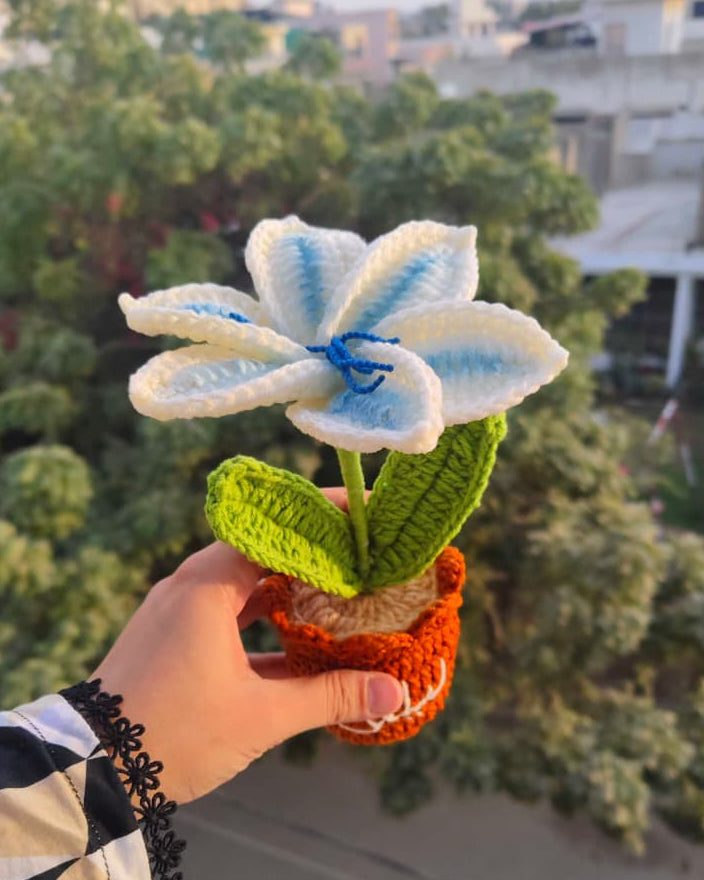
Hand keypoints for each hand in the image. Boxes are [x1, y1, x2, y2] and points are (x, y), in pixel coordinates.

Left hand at [92, 488, 403, 803]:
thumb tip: (394, 694)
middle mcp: (189, 585)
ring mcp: (177, 609)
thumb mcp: (260, 716)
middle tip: (359, 551)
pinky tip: (298, 634)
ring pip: (243, 581)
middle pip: (261, 550)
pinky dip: (261, 614)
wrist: (91, 772)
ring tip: (338, 586)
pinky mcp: (171, 635)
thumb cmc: (174, 735)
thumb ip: (330, 697)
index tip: (362, 514)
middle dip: (310, 551)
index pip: (273, 531)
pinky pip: (225, 609)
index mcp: (207, 586)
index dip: (320, 519)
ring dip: (287, 584)